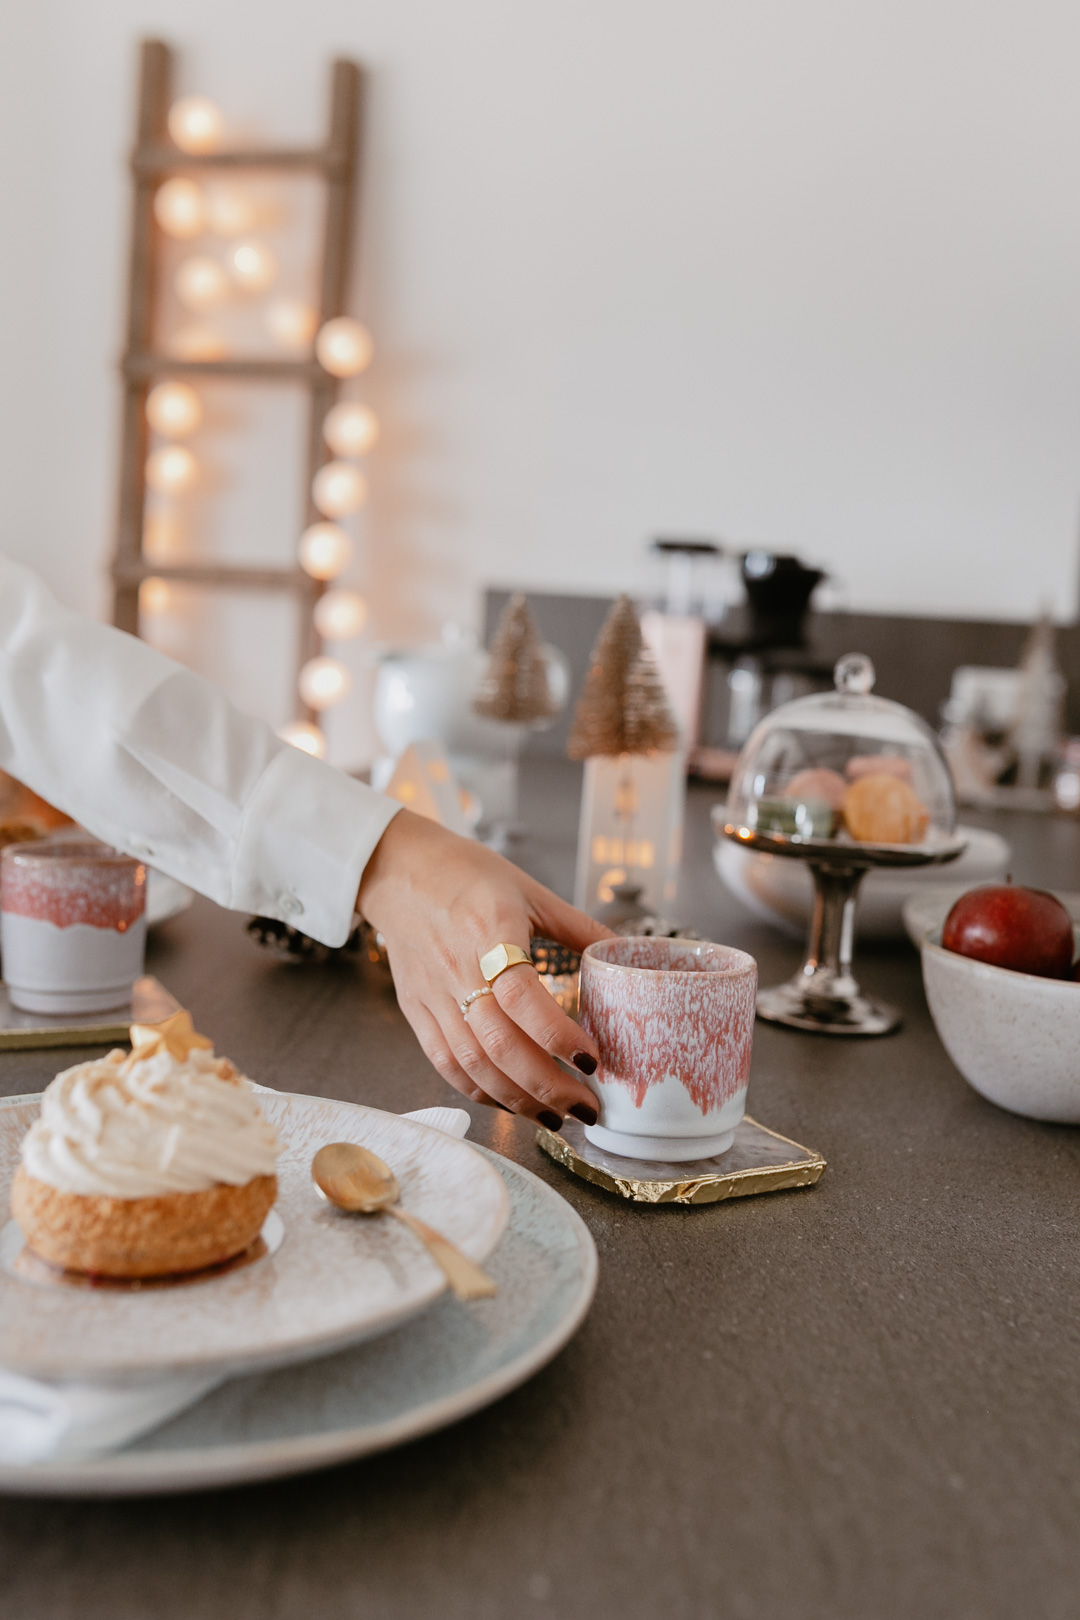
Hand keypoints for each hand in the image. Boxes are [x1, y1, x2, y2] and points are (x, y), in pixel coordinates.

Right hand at [357, 810, 613, 1127]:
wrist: (397, 868)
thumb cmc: (465, 874)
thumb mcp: (529, 890)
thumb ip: (577, 927)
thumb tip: (625, 955)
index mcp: (490, 931)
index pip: (522, 996)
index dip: (557, 1034)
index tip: (592, 1060)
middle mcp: (457, 968)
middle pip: (499, 1044)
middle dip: (548, 1086)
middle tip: (586, 1107)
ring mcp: (432, 995)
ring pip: (473, 1064)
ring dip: (518, 1099)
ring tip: (556, 1117)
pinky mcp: (416, 1010)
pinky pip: (446, 1063)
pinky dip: (480, 1091)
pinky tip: (511, 1103)